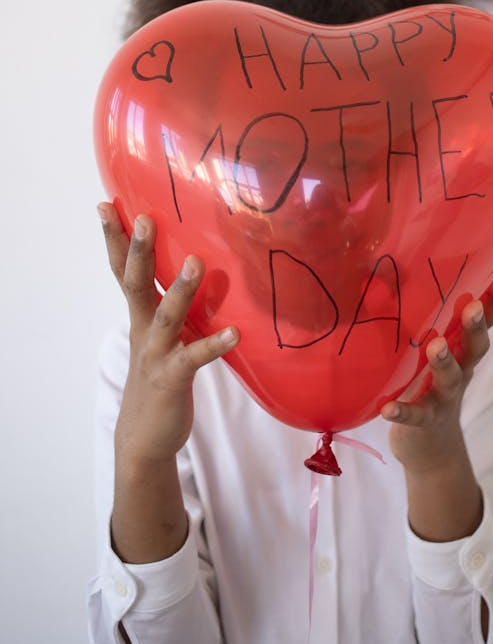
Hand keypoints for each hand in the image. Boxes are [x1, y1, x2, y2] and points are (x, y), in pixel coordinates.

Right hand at [98, 202, 238, 464]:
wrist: (144, 438)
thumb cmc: (160, 377)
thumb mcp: (163, 335)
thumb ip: (174, 304)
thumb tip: (196, 265)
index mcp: (141, 316)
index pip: (123, 271)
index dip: (115, 240)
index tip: (106, 205)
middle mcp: (144, 330)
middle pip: (135, 284)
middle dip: (137, 250)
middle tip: (142, 217)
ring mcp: (156, 354)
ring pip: (166, 317)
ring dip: (180, 290)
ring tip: (196, 262)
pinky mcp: (173, 378)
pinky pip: (194, 358)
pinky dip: (214, 345)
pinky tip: (235, 333)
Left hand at [382, 272, 492, 475]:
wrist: (431, 448)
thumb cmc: (429, 386)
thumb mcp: (435, 354)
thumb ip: (427, 324)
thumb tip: (397, 276)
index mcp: (462, 351)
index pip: (484, 322)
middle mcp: (459, 371)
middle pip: (474, 347)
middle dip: (476, 326)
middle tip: (474, 306)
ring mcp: (442, 397)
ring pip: (449, 378)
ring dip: (444, 361)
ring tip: (435, 346)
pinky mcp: (423, 421)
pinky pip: (414, 416)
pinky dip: (402, 412)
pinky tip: (388, 409)